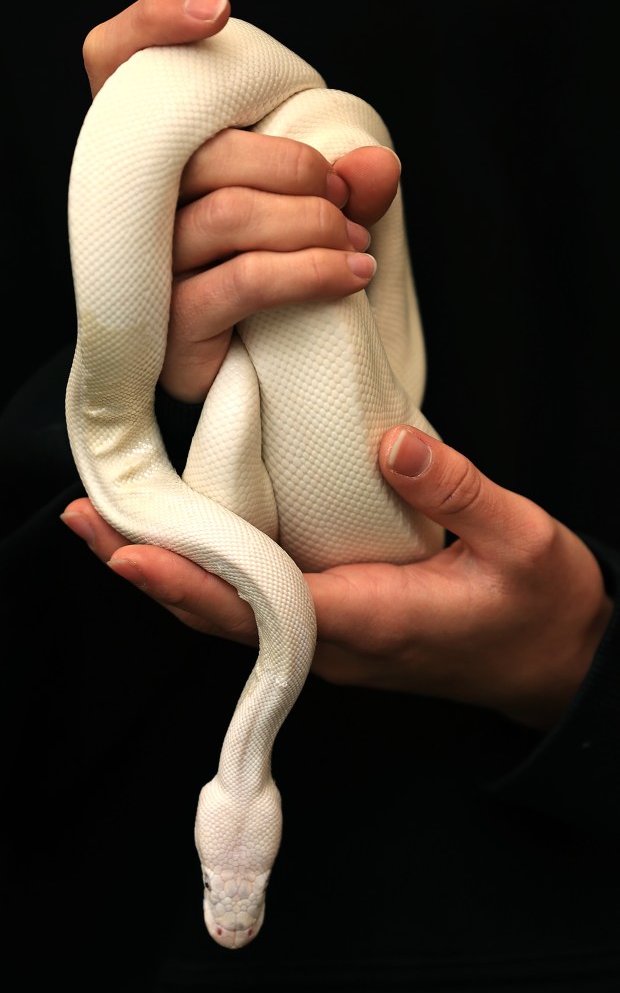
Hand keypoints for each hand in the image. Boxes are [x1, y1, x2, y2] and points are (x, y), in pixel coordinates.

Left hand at [62, 0, 612, 732]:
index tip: (126, 550)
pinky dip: (210, 575)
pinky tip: (185, 539)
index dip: (189, 580)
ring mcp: (332, 639)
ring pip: (232, 614)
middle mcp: (337, 641)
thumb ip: (459, 492)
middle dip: (151, 571)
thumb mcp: (522, 540)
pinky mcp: (336, 625)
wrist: (556, 658)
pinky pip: (258, 605)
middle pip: (223, 615)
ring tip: (112, 525)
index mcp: (374, 619)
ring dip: (169, 573)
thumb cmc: (539, 605)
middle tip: (87, 522)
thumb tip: (391, 445)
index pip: (262, 607)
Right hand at [81, 0, 399, 402]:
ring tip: (355, 245)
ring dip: (313, 224)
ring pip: (228, 214)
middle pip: (206, 151)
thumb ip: (342, 181)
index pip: (113, 63)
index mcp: (150, 158)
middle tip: (342, 198)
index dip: (151, 26)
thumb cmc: (276, 273)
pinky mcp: (171, 326)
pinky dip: (311, 274)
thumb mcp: (313, 214)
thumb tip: (376, 165)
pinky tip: (353, 276)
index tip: (219, 15)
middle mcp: (132, 206)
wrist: (261, 372)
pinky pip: (243, 281)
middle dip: (298, 168)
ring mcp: (145, 268)